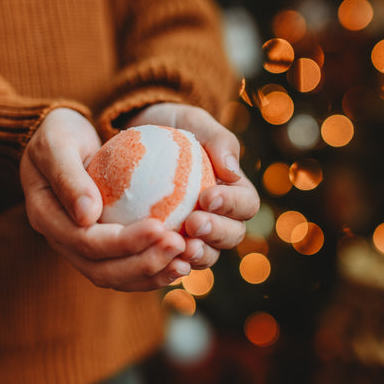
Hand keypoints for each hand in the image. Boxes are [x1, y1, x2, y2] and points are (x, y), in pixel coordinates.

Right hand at [20, 108, 190, 290]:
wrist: (59, 142)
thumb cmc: (58, 134)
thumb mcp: (56, 144)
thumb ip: (68, 177)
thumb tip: (88, 215)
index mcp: (47, 217)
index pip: (86, 242)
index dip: (124, 242)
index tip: (160, 227)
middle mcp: (62, 240)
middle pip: (102, 269)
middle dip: (144, 263)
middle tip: (180, 245)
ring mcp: (80, 248)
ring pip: (115, 276)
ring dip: (152, 273)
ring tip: (185, 260)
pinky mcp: (100, 246)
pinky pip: (126, 267)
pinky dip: (153, 270)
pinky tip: (181, 260)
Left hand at [127, 102, 259, 268]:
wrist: (137, 137)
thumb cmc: (172, 127)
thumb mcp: (194, 122)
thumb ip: (218, 141)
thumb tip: (232, 171)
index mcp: (233, 190)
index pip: (246, 204)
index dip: (232, 205)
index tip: (207, 196)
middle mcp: (219, 216)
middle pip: (232, 235)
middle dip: (217, 233)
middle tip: (193, 223)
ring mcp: (195, 233)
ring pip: (208, 254)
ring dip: (198, 254)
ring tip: (180, 248)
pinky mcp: (170, 242)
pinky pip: (175, 259)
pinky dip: (171, 262)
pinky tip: (157, 257)